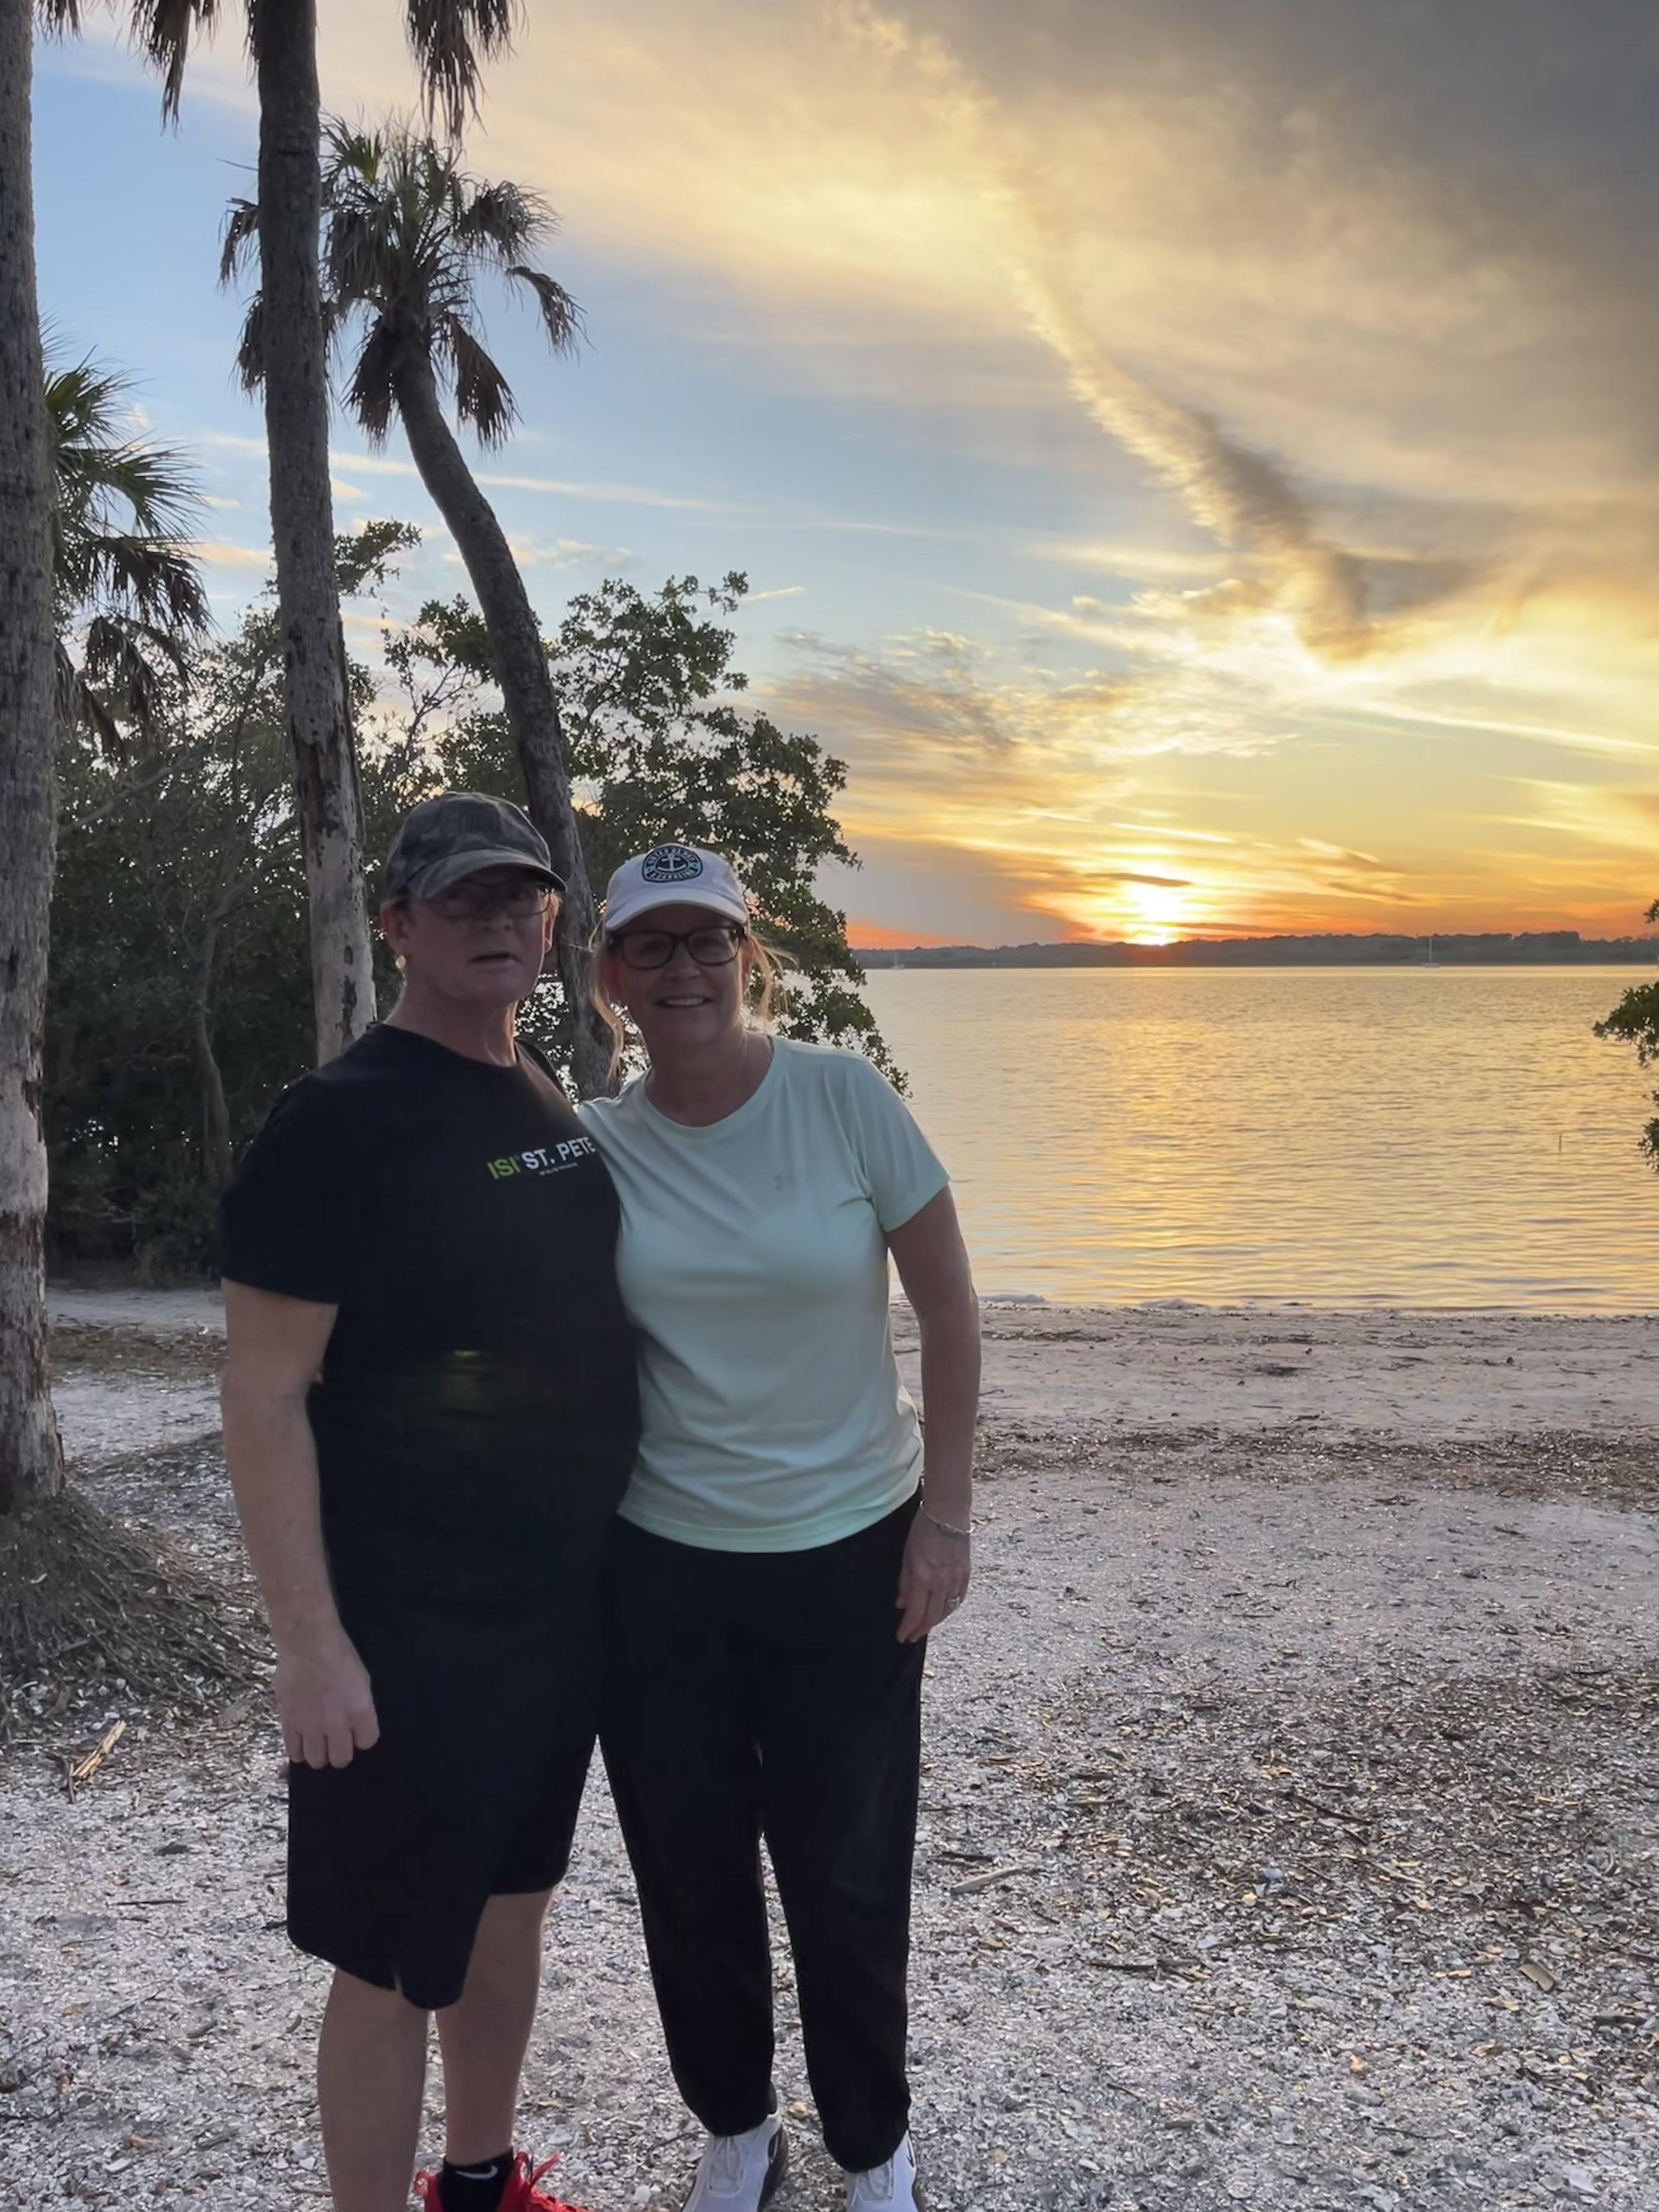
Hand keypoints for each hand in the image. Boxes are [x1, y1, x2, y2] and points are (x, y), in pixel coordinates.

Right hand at [274, 1628, 379, 1769]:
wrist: (307, 1642)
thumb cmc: (339, 1654)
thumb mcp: (362, 1680)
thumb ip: (360, 1708)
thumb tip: (355, 1725)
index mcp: (360, 1711)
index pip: (367, 1742)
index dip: (362, 1737)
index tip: (358, 1730)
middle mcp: (336, 1724)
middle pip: (341, 1759)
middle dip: (341, 1751)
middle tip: (337, 1739)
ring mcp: (311, 1726)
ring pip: (317, 1761)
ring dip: (320, 1754)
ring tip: (319, 1742)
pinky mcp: (289, 1723)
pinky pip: (293, 1752)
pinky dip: (299, 1751)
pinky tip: (302, 1741)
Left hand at [895, 1511, 970, 1642]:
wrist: (948, 1513)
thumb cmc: (923, 1530)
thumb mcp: (906, 1556)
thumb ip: (904, 1582)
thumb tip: (901, 1604)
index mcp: (923, 1577)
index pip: (915, 1612)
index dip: (908, 1628)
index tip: (901, 1636)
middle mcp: (941, 1582)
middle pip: (931, 1616)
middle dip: (920, 1630)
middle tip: (911, 1637)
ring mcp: (956, 1579)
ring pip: (946, 1611)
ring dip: (934, 1622)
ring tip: (924, 1626)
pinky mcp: (966, 1574)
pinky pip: (958, 1600)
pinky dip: (949, 1609)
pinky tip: (942, 1612)